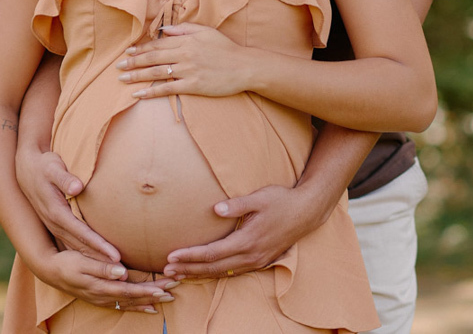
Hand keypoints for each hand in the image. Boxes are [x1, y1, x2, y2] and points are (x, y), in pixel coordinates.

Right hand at [15, 148, 120, 262]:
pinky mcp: (56, 224)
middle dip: (99, 259)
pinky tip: (97, 260)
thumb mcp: (53, 168)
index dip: (98, 245)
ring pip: (76, 248)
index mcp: (55, 211)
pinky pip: (72, 243)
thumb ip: (64, 178)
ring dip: (93, 260)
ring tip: (113, 270)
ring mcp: (54, 225)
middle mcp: (55, 222)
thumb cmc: (44, 165)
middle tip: (120, 270)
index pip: (81, 232)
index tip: (114, 255)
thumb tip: (78, 186)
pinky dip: (85, 253)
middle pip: (80, 245)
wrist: (27, 168)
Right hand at [43, 250, 179, 312]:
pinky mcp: (103, 297)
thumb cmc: (67, 262)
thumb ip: (102, 267)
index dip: (147, 290)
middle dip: (155, 294)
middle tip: (174, 290)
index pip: (129, 290)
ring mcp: (104, 298)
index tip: (164, 288)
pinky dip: (139, 306)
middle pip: (134, 298)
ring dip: (150, 300)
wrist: (52, 271)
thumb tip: (121, 271)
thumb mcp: (82, 262)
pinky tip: (150, 307)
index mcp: (101, 286)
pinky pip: (124, 304)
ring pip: (131, 302)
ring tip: (169, 298)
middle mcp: (104, 296)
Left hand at [117, 23, 248, 98]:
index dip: (141, 48)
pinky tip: (138, 94)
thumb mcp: (206, 31)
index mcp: (186, 40)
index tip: (128, 52)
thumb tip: (165, 30)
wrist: (244, 66)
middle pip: (153, 57)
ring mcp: (188, 70)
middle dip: (133, 62)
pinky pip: (167, 89)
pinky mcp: (192, 86)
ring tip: (122, 79)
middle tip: (118, 66)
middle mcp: (184, 54)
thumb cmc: (225, 48)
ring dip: (137, 76)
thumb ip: (184, 29)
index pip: (158, 44)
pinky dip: (151, 91)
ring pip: (156, 72)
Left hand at [162, 184, 321, 277]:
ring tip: (179, 275)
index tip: (171, 256)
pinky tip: (205, 272)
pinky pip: (233, 272)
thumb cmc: (281, 200)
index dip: (190, 256)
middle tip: (166, 271)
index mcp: (248, 240)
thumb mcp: (260, 197)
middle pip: (214, 267)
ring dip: (199, 274)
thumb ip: (237, 205)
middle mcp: (251, 255)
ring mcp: (256, 260)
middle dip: (189, 269)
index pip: (212, 253)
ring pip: (223, 273)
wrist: (306, 212)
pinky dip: (215, 273)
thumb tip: (215, 209)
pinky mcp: (260, 260)